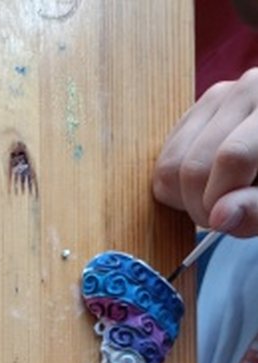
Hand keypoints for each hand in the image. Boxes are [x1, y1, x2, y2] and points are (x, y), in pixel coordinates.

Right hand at [152, 69, 257, 235]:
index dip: (221, 199)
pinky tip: (208, 183)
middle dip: (200, 206)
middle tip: (224, 213)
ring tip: (218, 196)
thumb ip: (256, 209)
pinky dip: (178, 187)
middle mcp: (245, 92)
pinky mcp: (193, 113)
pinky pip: (163, 164)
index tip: (226, 219)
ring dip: (185, 199)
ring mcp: (214, 99)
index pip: (232, 157)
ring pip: (169, 167)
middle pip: (193, 166)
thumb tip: (218, 217)